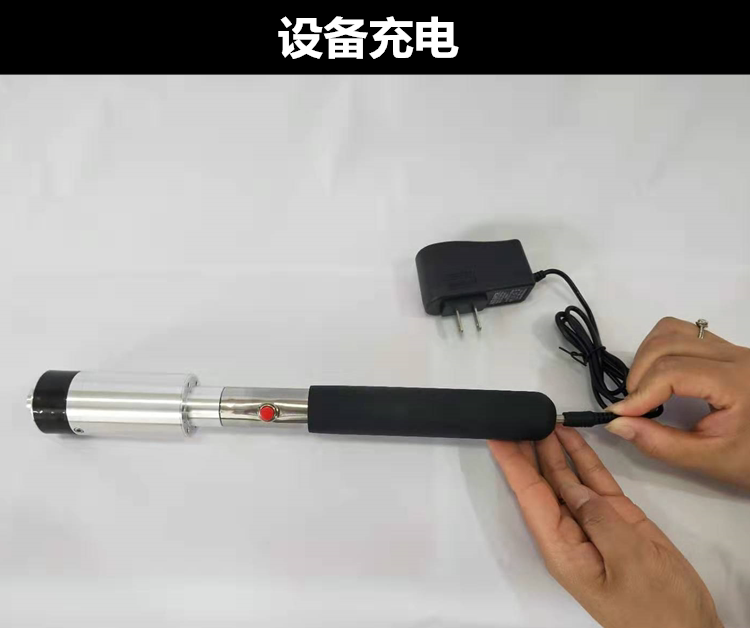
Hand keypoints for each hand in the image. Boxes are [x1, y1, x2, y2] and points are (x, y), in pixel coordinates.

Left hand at [489, 428, 721, 627]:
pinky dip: (583, 459)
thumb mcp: (627, 561)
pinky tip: (571, 437)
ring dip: (554, 448)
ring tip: (541, 417)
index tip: (496, 435)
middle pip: (541, 482)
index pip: (529, 495)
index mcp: (561, 547)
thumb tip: (573, 488)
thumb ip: (598, 519)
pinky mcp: (617, 518)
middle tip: (517, 415)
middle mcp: (569, 532)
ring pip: (566, 477)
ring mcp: (594, 522)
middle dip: (527, 449)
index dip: (512, 464)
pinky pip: (594, 482)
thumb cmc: (656, 608)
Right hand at [605, 317, 749, 488]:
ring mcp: (732, 348)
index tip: (619, 417)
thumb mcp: (710, 459)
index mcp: (737, 381)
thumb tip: (615, 424)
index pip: (672, 372)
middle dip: (639, 375)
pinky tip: (660, 376)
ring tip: (644, 391)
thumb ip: (659, 442)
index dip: (639, 394)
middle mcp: (736, 355)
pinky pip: (683, 334)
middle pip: (666, 344)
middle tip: (633, 409)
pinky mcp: (726, 350)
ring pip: (672, 330)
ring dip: (646, 357)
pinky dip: (660, 349)